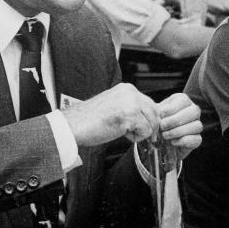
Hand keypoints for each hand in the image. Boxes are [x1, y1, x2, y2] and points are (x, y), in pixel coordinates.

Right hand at [61, 83, 200, 147]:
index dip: (148, 119)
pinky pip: (146, 131)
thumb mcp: (114, 106)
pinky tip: (121, 134)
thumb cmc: (89, 120)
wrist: (73, 125)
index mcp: (126, 89)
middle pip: (155, 112)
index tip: (143, 128)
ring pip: (152, 122)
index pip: (150, 103)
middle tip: (139, 135)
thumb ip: (130, 108)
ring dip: (141, 132)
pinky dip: (136, 138)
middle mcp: (130, 92)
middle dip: (150, 126)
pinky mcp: (130, 116)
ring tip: (123, 133)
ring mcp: (131, 103)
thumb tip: (149, 119)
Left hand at [155, 92, 202, 160]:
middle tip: (162, 126)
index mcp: (183, 101)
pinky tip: (172, 142)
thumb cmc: (157, 121)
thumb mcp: (156, 113)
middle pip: (194, 112)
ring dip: (178, 131)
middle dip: (175, 120)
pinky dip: (183, 141)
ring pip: (197, 126)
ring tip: (165, 135)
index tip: (160, 115)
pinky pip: (197, 139)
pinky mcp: (197, 139)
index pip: (184, 100)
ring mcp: (197, 125)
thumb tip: (157, 113)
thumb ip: (157, 111)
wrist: (160, 138)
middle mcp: (193, 111)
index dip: (171, 108)